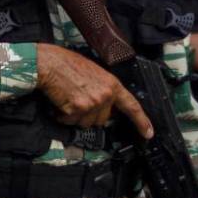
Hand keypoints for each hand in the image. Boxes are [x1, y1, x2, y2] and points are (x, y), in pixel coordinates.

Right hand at [36, 44, 152, 138]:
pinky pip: (70, 121)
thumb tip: (103, 105)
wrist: (48, 63)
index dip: (141, 121)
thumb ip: (103, 88)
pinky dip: (61, 116)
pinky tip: (59, 102)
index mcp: (112, 84)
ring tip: (66, 99)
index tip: (148, 133)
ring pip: (85, 123)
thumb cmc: (66, 64)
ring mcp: (92, 103)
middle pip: (102, 120)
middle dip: (88, 115)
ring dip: (74, 116)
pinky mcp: (77, 109)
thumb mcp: (93, 72)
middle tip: (77, 100)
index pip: (132, 106)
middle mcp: (105, 95)